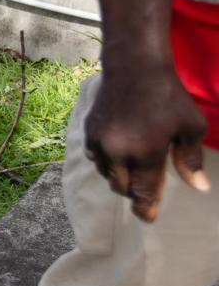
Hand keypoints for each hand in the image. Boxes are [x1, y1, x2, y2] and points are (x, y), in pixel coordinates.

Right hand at [85, 69, 210, 222]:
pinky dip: (107, 162)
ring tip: (133, 169)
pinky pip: (96, 158)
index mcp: (145, 153)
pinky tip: (119, 153)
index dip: (146, 208)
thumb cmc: (169, 97)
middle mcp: (118, 152)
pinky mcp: (88, 131)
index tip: (148, 218)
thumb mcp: (191, 127)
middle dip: (134, 191)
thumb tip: (197, 187)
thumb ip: (191, 160)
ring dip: (120, 177)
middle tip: (145, 190)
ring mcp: (99, 142)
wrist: (134, 67)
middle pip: (122, 188)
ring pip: (107, 174)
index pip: (143, 192)